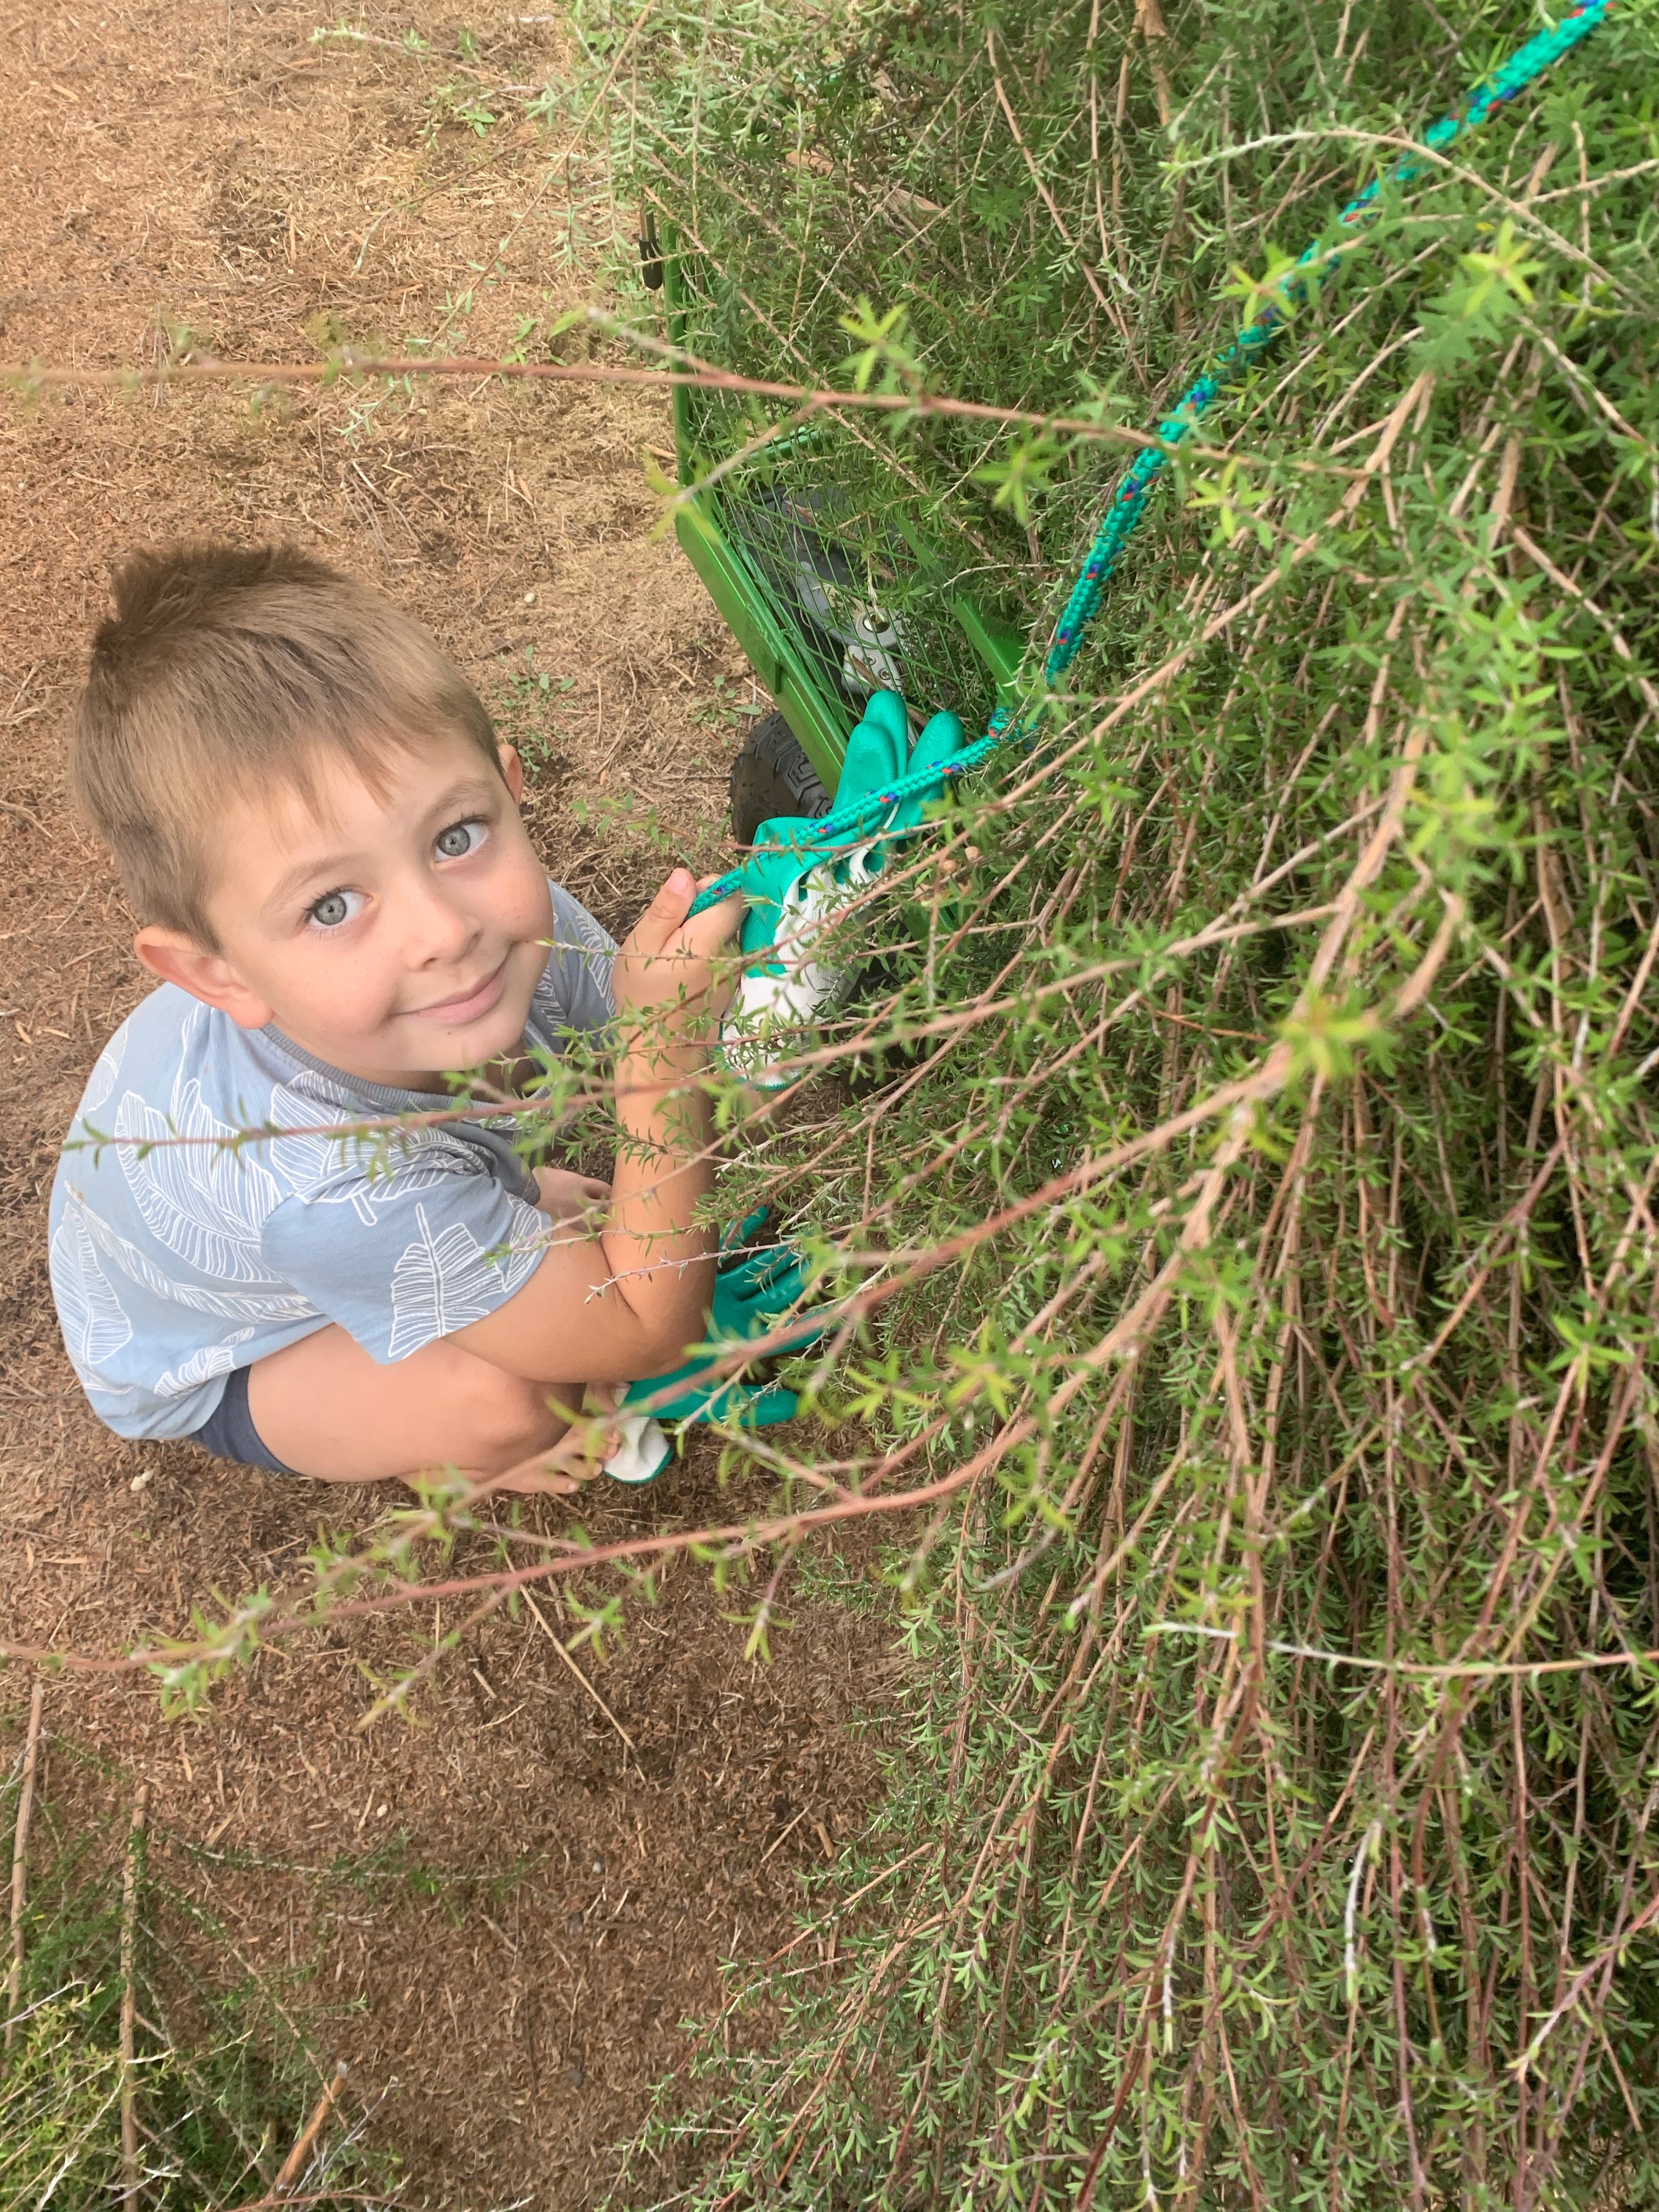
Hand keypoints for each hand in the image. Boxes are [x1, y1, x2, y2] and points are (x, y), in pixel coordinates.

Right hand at [532, 1165, 611, 1228]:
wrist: (533, 1189)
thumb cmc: (558, 1183)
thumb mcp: (581, 1180)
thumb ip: (598, 1187)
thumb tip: (612, 1191)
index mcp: (589, 1209)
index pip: (608, 1207)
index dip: (613, 1199)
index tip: (616, 1194)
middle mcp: (583, 1221)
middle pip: (602, 1221)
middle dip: (608, 1212)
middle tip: (609, 1201)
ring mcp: (575, 1224)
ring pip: (593, 1227)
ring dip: (598, 1219)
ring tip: (600, 1209)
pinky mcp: (567, 1223)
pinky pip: (583, 1227)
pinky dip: (588, 1222)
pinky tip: (588, 1214)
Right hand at [614, 866, 742, 1024]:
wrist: (659, 1054)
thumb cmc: (642, 998)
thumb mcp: (641, 946)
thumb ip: (666, 909)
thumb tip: (686, 874)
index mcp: (711, 940)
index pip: (734, 896)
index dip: (710, 890)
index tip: (681, 906)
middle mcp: (733, 954)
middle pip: (729, 914)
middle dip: (701, 915)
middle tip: (669, 937)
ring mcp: (737, 972)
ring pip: (725, 935)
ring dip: (701, 936)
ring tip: (673, 958)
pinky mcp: (733, 986)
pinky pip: (723, 955)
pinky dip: (705, 956)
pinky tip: (683, 974)